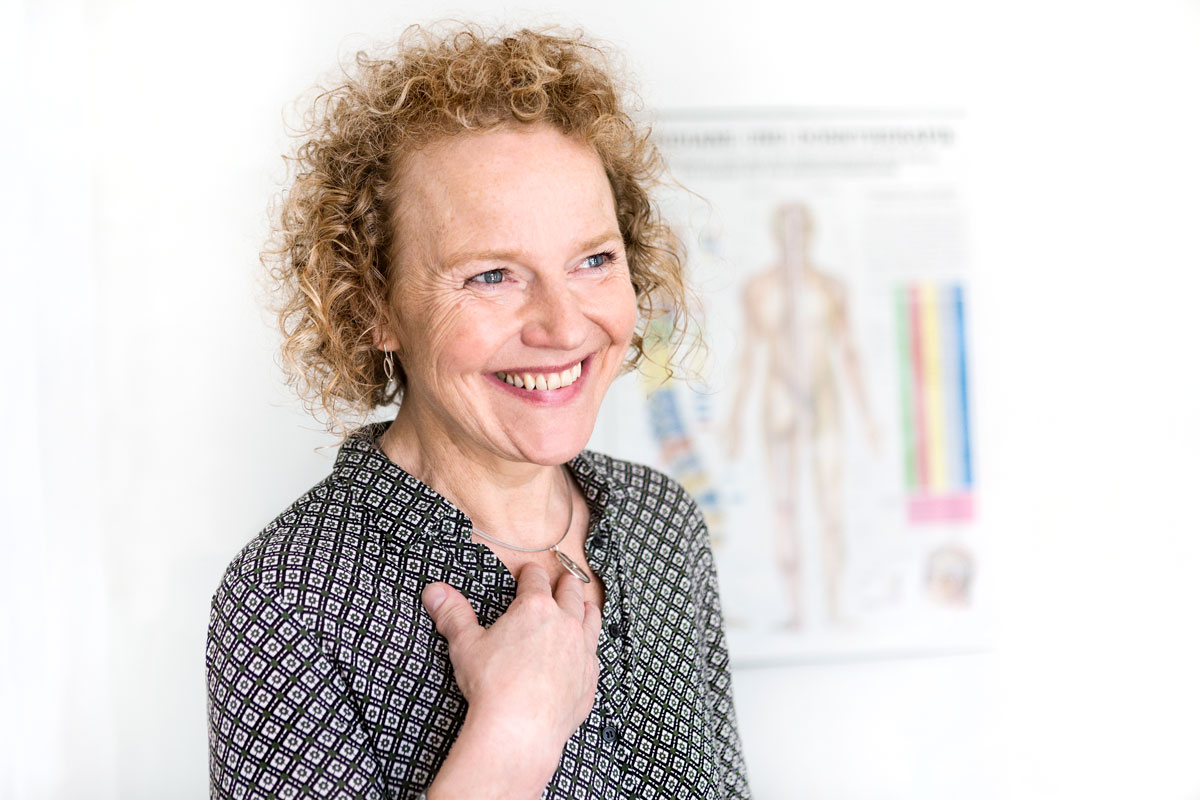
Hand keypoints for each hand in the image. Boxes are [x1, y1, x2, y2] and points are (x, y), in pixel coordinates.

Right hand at [422, 563, 601, 759]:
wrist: (520, 729)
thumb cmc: (492, 686)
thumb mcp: (466, 645)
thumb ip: (453, 615)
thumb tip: (435, 591)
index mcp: (535, 608)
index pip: (536, 579)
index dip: (530, 573)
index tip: (529, 572)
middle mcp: (564, 623)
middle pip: (570, 593)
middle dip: (566, 584)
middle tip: (565, 579)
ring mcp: (581, 650)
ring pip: (591, 619)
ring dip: (587, 609)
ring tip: (587, 605)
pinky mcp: (589, 678)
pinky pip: (595, 654)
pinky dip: (591, 647)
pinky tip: (587, 650)